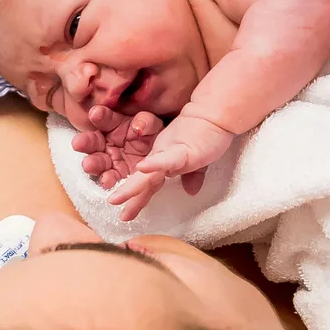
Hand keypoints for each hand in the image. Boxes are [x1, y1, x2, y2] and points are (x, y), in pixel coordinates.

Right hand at [72, 106, 163, 189]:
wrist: (161, 157)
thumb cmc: (153, 137)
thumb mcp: (153, 125)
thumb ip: (146, 122)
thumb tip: (138, 126)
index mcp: (113, 124)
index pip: (103, 118)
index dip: (99, 116)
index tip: (95, 114)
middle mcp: (107, 142)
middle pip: (92, 141)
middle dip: (85, 142)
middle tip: (78, 143)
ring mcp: (110, 160)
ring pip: (97, 162)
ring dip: (92, 164)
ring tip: (88, 165)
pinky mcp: (116, 176)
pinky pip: (109, 179)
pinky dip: (107, 180)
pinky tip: (106, 181)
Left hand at [108, 115, 234, 221]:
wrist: (215, 114)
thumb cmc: (207, 135)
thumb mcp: (199, 161)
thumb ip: (193, 176)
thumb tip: (192, 192)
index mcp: (163, 161)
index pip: (148, 184)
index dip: (137, 200)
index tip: (125, 215)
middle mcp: (159, 156)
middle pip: (141, 181)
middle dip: (127, 196)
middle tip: (114, 210)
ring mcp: (167, 151)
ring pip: (147, 172)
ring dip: (131, 186)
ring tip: (116, 199)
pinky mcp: (180, 148)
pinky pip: (165, 158)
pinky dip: (154, 164)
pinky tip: (142, 168)